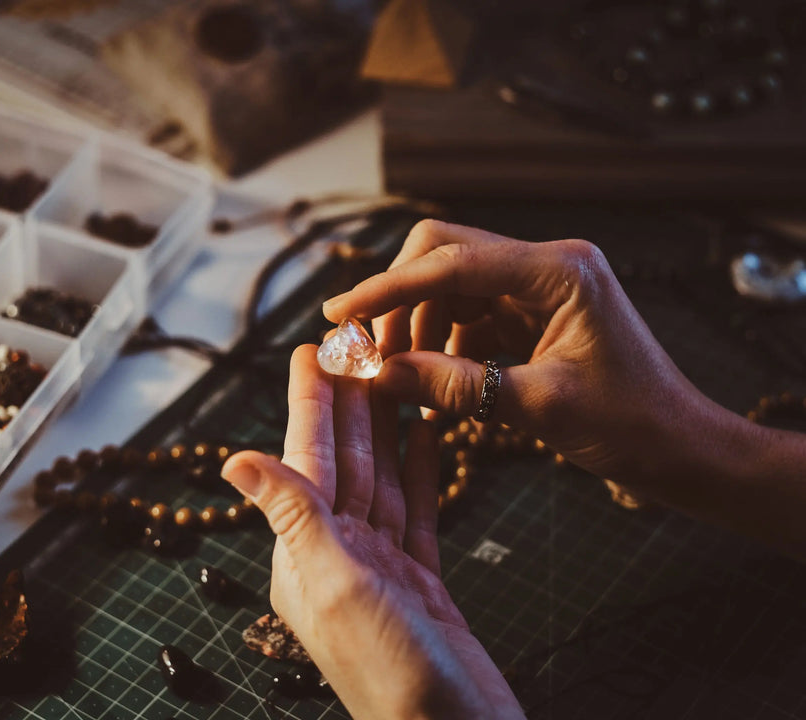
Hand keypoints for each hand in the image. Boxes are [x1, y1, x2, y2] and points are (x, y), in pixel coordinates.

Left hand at [222, 346, 522, 719]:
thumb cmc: (391, 672)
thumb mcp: (333, 585)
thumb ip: (291, 516)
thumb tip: (232, 460)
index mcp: (306, 555)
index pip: (306, 461)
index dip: (309, 404)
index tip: (311, 351)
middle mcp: (338, 556)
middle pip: (344, 463)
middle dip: (347, 404)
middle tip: (355, 348)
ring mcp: (382, 568)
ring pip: (382, 480)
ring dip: (385, 428)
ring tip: (391, 378)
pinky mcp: (421, 579)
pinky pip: (418, 511)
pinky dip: (421, 472)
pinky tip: (425, 437)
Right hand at [322, 219, 718, 495]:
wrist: (681, 447)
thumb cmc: (632, 424)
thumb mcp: (539, 407)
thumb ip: (455, 387)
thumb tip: (380, 376)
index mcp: (559, 270)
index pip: (451, 262)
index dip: (388, 287)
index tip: (340, 312)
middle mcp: (547, 265)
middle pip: (445, 256)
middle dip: (400, 301)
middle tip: (369, 353)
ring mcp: (540, 287)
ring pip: (452, 288)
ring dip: (418, 329)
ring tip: (402, 382)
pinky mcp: (534, 314)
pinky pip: (470, 317)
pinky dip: (443, 347)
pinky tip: (434, 389)